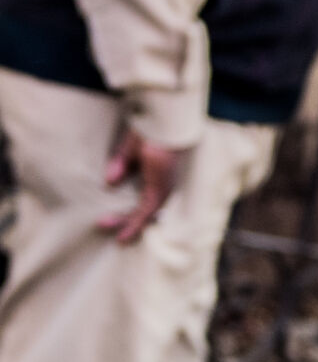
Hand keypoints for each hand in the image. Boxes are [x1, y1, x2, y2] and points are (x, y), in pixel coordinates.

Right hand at [97, 127, 186, 243]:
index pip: (147, 199)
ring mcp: (164, 188)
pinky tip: (122, 233)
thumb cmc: (148, 131)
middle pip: (148, 210)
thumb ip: (120, 165)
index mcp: (157, 175)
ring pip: (147, 214)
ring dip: (130, 225)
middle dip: (129, 222)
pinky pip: (147, 212)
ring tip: (117, 237)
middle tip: (110, 228)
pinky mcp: (160, 189)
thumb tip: (109, 182)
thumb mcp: (129, 150)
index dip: (133, 211)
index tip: (115, 218)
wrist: (161, 123)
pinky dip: (135, 223)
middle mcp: (163, 184)